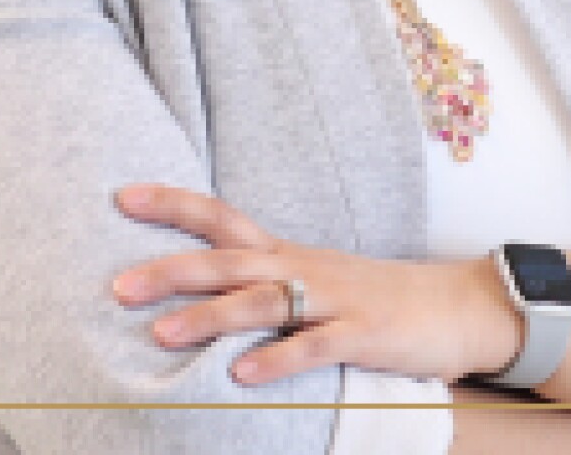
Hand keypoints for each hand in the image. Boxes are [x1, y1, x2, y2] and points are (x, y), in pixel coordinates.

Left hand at [111, 184, 495, 386]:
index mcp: (286, 253)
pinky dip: (276, 359)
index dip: (173, 205)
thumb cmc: (373, 298)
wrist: (453, 305)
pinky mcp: (362, 334)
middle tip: (118, 285)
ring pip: (263, 301)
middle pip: (229, 261)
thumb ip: (264, 286)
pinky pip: (314, 345)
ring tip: (162, 335)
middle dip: (171, 270)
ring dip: (210, 317)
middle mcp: (302, 267)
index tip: (122, 197)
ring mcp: (332, 298)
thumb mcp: (314, 282)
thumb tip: (197, 299)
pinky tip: (241, 374)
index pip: (220, 219)